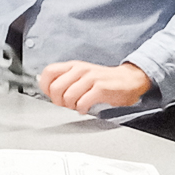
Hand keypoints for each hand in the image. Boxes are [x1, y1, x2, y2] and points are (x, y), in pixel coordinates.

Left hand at [37, 61, 153, 113]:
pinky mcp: (101, 88)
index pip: (48, 72)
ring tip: (78, 105)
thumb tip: (45, 86)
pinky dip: (82, 109)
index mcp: (74, 65)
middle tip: (67, 104)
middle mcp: (81, 69)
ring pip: (68, 96)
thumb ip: (65, 79)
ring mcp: (91, 78)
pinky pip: (82, 102)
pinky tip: (86, 108)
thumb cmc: (103, 80)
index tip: (53, 94)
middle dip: (58, 101)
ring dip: (71, 106)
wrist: (129, 80)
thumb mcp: (82, 75)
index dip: (46, 87)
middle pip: (56, 87)